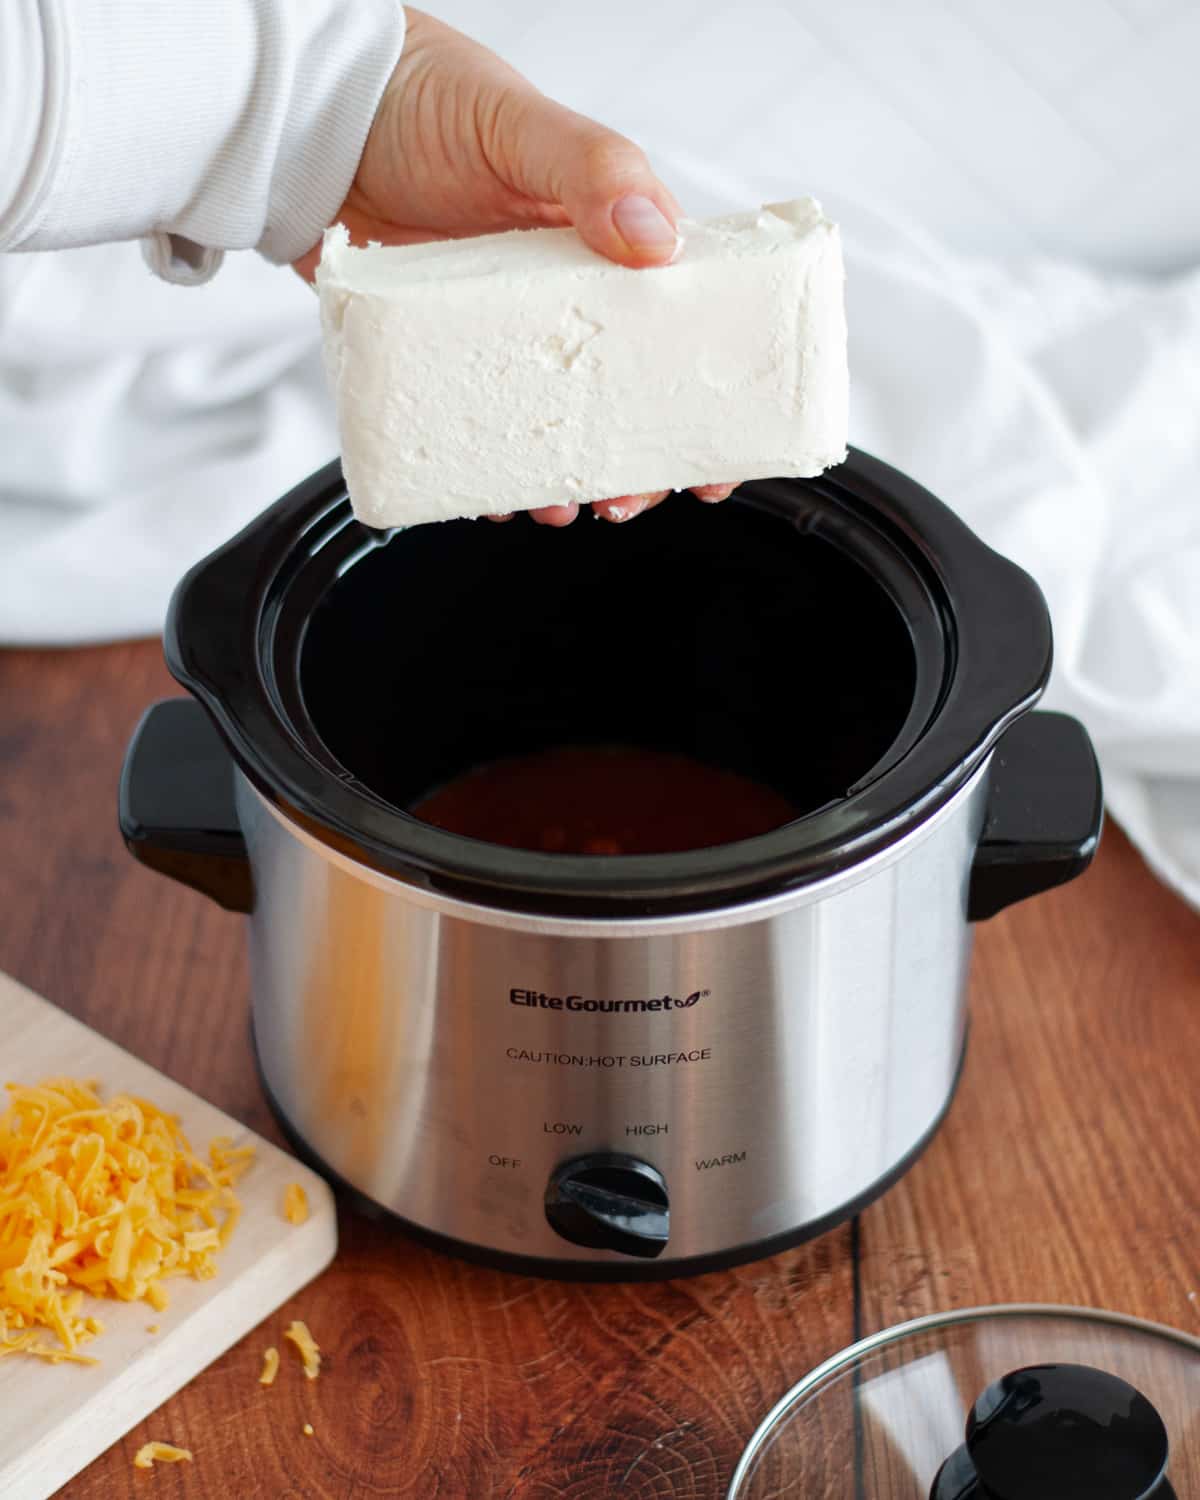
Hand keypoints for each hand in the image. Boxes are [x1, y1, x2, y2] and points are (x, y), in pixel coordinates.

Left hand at [294, 8, 738, 525]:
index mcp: (610, 250)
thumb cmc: (428, 101)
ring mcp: (501, 339)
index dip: (706, 401)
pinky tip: (490, 493)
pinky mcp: (440, 362)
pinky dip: (484, 472)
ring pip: (550, 430)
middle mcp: (564, 303)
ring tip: (561, 505)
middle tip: (626, 500)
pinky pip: (471, 432)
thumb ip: (593, 170)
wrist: (316, 120)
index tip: (716, 459)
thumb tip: (656, 238)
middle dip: (636, 466)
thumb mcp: (519, 128)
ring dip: (564, 480)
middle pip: (622, 404)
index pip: (680, 333)